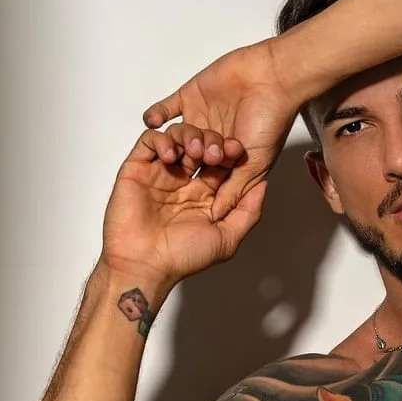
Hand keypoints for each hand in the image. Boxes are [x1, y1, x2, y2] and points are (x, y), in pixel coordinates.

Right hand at [101, 122, 266, 285]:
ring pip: (177, 137)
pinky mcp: (137, 169)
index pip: (221, 164)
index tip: (236, 150)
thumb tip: (263, 185)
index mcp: (204, 197)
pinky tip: (172, 156)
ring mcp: (160, 174)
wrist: (144, 263)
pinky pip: (150, 140)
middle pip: (201, 145)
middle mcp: (183, 183)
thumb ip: (247, 212)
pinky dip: (162, 140)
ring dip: (189, 137)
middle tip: (215, 151)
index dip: (230, 153)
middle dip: (211, 142)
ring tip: (194, 152)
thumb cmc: (182, 258)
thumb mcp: (227, 238)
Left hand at [141, 38, 298, 223]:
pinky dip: (156, 115)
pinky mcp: (190, 97)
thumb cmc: (270, 122)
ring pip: (177, 136)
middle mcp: (212, 141)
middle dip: (187, 162)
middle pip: (188, 159)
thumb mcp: (253, 166)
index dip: (198, 187)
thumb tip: (216, 216)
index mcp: (227, 160)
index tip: (189, 197)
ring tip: (183, 144)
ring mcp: (200, 118)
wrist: (271, 78)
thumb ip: (233, 191)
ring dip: (177, 141)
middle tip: (191, 161)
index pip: (206, 180)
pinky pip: (166, 109)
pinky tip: (152, 122)